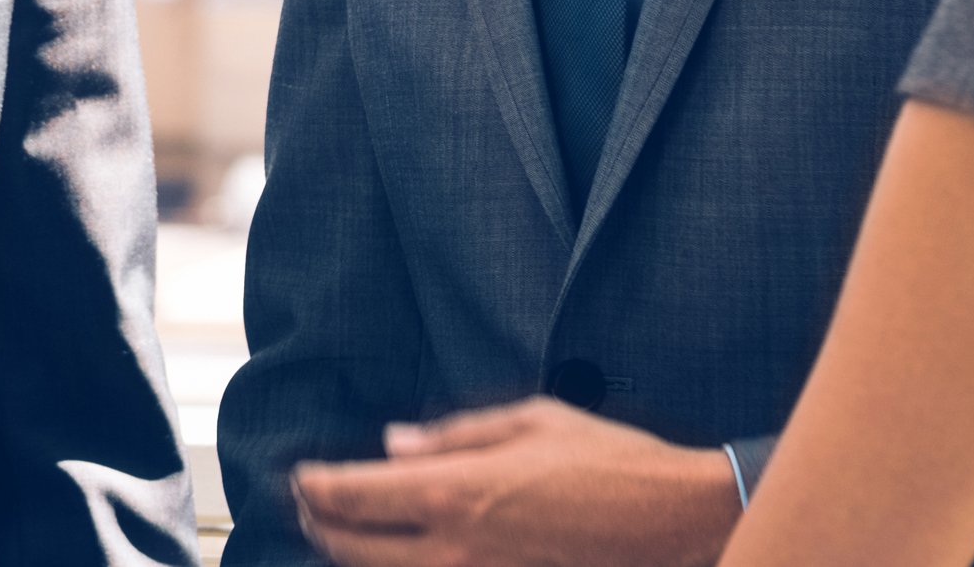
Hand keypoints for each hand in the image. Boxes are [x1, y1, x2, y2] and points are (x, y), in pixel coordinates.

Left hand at [293, 397, 741, 566]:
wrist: (674, 523)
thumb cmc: (607, 461)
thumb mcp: (527, 421)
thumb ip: (451, 435)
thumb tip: (394, 442)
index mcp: (455, 493)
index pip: (354, 497)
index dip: (315, 487)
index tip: (299, 476)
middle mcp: (456, 547)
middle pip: (355, 547)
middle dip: (320, 523)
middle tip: (307, 502)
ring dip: (354, 554)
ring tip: (339, 531)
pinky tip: (402, 552)